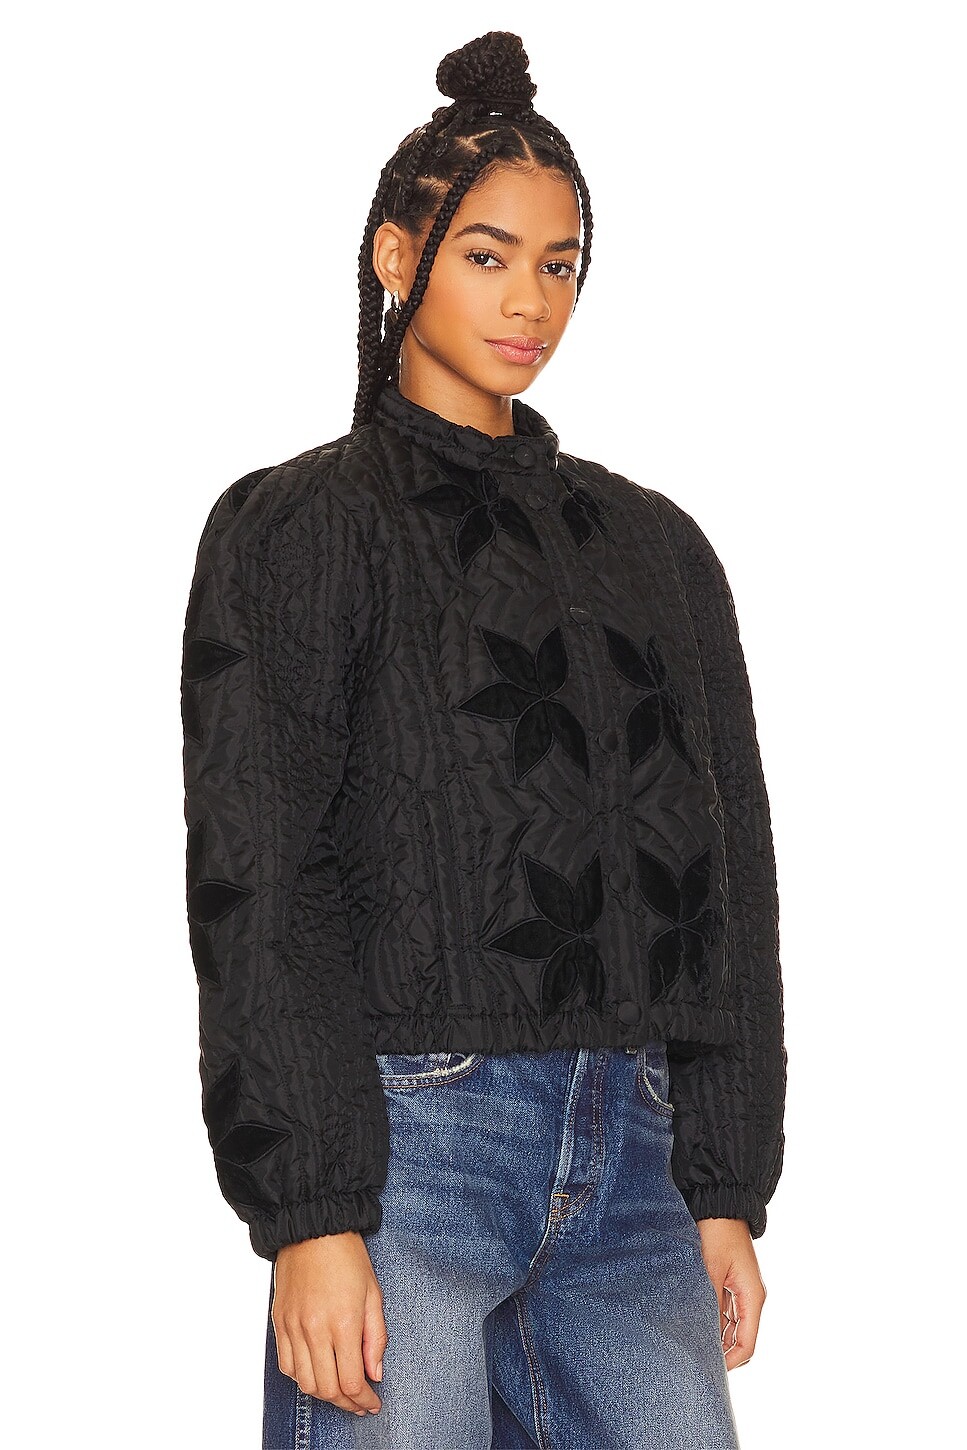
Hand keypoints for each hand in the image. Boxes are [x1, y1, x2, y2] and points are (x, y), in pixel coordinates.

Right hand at [270, 1232, 386, 1415]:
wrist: (313, 1229)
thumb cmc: (347, 1256)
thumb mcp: (374, 1294)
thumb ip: (376, 1338)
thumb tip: (375, 1373)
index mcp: (344, 1323)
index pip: (352, 1381)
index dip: (364, 1400)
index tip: (373, 1403)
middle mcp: (315, 1329)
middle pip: (328, 1389)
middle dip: (346, 1404)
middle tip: (360, 1403)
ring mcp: (293, 1328)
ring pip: (305, 1383)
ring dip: (324, 1394)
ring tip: (340, 1391)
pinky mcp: (279, 1323)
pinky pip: (286, 1366)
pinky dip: (301, 1378)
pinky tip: (316, 1373)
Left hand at [695, 1217, 765, 1368]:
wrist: (720, 1203)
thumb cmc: (718, 1233)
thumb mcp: (710, 1270)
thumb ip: (709, 1305)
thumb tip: (703, 1335)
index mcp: (752, 1298)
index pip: (746, 1345)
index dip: (729, 1363)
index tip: (708, 1370)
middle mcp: (750, 1298)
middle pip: (740, 1339)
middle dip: (721, 1353)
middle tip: (695, 1360)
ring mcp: (741, 1290)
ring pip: (731, 1327)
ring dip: (715, 1337)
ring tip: (691, 1344)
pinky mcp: (730, 1282)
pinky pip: (724, 1311)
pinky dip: (712, 1321)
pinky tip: (693, 1323)